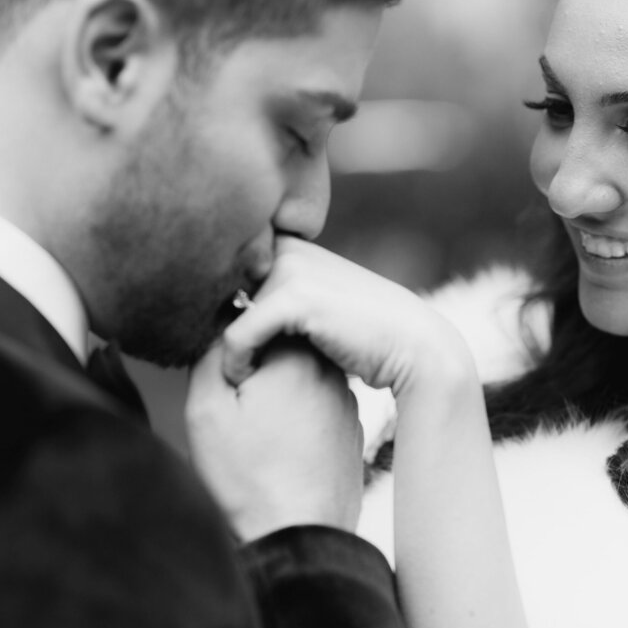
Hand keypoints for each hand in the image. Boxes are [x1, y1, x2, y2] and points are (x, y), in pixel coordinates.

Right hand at [185, 337, 363, 541]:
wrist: (300, 535)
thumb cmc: (249, 476)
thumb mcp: (207, 410)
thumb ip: (211, 356)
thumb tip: (224, 332)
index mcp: (294, 355)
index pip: (259, 324)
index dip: (233, 353)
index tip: (227, 387)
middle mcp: (329, 371)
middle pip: (282, 351)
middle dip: (258, 375)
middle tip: (243, 417)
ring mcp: (346, 402)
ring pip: (300, 382)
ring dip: (279, 399)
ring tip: (264, 440)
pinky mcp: (353, 431)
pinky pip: (317, 411)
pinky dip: (299, 423)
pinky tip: (285, 456)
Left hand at [221, 237, 477, 400]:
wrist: (415, 347)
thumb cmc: (368, 339)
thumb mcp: (320, 311)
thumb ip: (285, 302)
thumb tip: (231, 314)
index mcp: (292, 246)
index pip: (228, 274)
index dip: (216, 309)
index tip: (216, 344)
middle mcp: (288, 249)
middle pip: (220, 292)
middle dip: (213, 327)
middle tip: (220, 364)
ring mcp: (291, 270)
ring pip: (223, 313)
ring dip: (220, 347)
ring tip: (231, 374)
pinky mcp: (295, 298)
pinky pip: (238, 334)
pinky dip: (235, 362)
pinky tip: (242, 380)